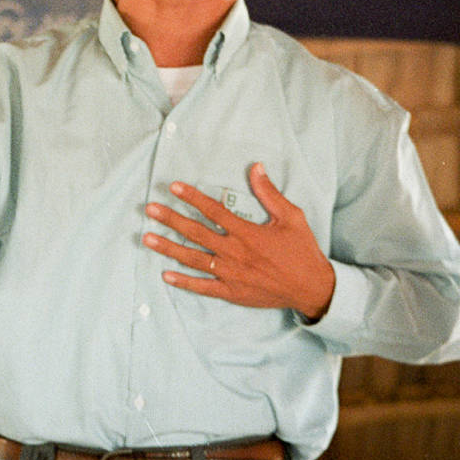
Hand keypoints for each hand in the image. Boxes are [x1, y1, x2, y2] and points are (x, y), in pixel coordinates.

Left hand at [142, 162, 335, 320]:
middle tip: (150, 209)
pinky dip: (184, 282)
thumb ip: (269, 193)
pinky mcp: (232, 292)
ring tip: (147, 238)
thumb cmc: (302, 250)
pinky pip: (203, 287)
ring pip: (193, 259)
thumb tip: (256, 167)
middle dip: (171, 219)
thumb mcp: (291, 217)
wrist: (312, 288)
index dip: (192, 197)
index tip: (173, 186)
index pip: (213, 211)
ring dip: (169, 248)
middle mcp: (235, 252)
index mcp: (247, 233)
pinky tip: (166, 276)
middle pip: (196, 233)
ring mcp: (231, 274)